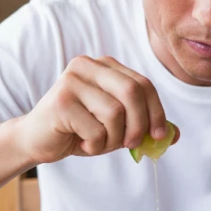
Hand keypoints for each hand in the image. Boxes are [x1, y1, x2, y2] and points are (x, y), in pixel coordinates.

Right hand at [17, 56, 176, 164]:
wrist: (36, 140)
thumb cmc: (79, 130)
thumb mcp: (116, 127)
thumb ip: (143, 126)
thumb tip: (174, 136)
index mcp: (105, 65)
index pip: (143, 83)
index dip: (157, 111)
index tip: (160, 136)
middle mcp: (88, 66)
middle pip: (133, 92)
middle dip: (139, 124)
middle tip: (131, 144)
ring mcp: (72, 81)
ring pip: (115, 113)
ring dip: (112, 139)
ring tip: (97, 142)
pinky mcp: (61, 102)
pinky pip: (96, 130)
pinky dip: (94, 146)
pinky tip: (81, 143)